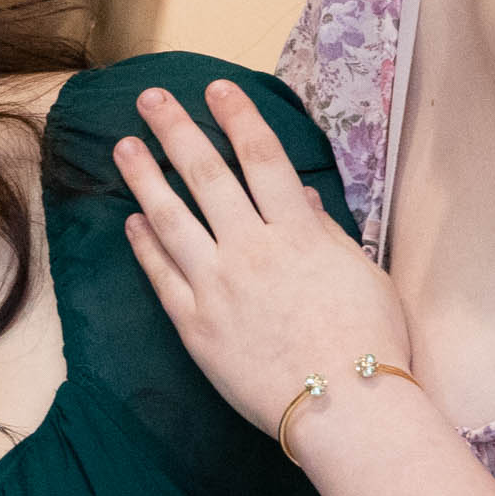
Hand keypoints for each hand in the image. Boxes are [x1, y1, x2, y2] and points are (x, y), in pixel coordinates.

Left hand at [111, 83, 416, 443]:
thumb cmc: (371, 342)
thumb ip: (326, 233)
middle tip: (150, 98)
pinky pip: (161, 275)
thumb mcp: (362, 275)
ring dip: (144, 179)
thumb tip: (299, 196)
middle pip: (206, 176)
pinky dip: (144, 245)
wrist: (345, 408)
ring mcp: (217, 286)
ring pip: (171, 219)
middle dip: (176, 131)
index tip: (217, 88)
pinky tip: (130, 222)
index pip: (262, 158)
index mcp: (298, 232)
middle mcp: (251, 250)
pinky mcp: (194, 324)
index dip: (238, 117)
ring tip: (123, 147)